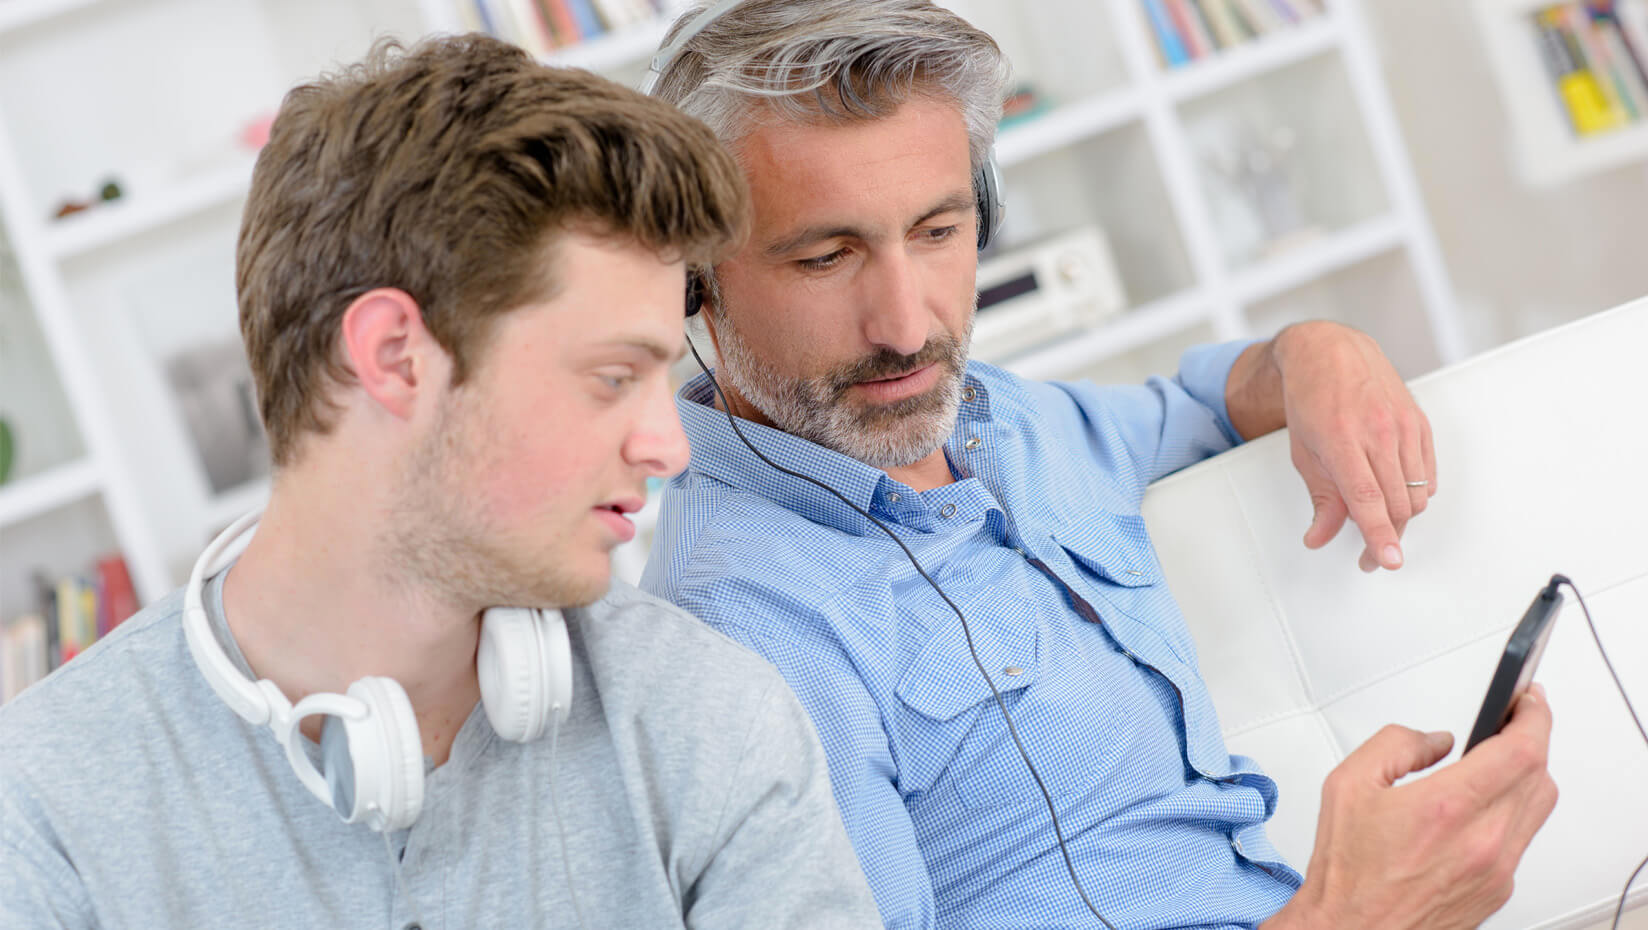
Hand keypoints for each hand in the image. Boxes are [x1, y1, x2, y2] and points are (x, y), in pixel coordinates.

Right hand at [1263, 687, 1557, 929]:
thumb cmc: (1348, 872)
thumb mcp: (1348, 784)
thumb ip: (1395, 744)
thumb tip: (1434, 739)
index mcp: (1446, 808)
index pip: (1520, 750)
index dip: (1532, 716)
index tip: (1528, 699)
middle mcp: (1482, 842)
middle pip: (1539, 775)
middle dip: (1531, 739)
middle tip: (1513, 719)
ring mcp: (1497, 869)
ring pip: (1539, 807)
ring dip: (1527, 774)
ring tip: (1502, 758)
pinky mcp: (1499, 889)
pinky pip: (1523, 837)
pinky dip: (1513, 810)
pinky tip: (1486, 803)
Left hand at [1275, 322, 1436, 571]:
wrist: (1330, 351)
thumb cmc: (1311, 399)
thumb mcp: (1304, 453)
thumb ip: (1320, 499)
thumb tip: (1319, 537)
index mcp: (1342, 440)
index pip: (1367, 500)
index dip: (1379, 536)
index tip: (1387, 560)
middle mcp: (1378, 432)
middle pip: (1397, 504)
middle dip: (1388, 538)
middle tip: (1370, 556)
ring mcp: (1403, 426)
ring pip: (1417, 494)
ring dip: (1402, 518)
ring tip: (1381, 524)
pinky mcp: (1420, 423)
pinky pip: (1429, 475)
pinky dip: (1417, 494)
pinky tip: (1396, 494)